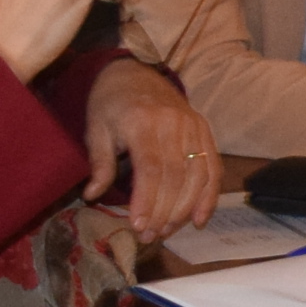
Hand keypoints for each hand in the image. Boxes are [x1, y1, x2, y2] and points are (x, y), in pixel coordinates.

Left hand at [82, 60, 219, 243]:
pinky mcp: (204, 129)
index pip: (152, 168)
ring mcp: (193, 126)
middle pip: (177, 176)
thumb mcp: (96, 128)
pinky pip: (213, 167)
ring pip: (198, 175)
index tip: (139, 226)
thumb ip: (99, 161)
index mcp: (143, 121)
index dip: (148, 200)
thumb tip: (92, 194)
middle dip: (165, 211)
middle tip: (150, 236)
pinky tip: (199, 219)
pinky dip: (209, 196)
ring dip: (185, 209)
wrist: (134, 71)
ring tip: (168, 230)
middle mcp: (174, 124)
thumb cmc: (110, 103)